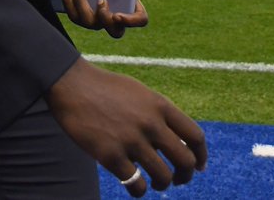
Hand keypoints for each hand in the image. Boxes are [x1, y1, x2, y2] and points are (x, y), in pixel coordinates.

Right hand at [46, 58, 207, 195]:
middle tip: (178, 180)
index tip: (198, 165)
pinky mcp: (111, 156)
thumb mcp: (139, 92)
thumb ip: (157, 112)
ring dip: (162, 184)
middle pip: (184, 161)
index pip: (195, 136)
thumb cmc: (104, 87)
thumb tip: (174, 136)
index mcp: (160, 105)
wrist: (72, 84)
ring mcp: (131, 140)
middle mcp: (150, 124)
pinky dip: (139, 191)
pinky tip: (134, 187)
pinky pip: (136, 185)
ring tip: (154, 182)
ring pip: (163, 177)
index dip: (201, 156)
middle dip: (185, 176)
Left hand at [62, 0, 146, 38]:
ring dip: (82, 7)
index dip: (131, 22)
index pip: (139, 19)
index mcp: (130, 1)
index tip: (117, 15)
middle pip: (114, 31)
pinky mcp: (81, 13)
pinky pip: (75, 17)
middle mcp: (115, 14)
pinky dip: (69, 5)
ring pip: (90, 24)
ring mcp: (97, 17)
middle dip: (105, 18)